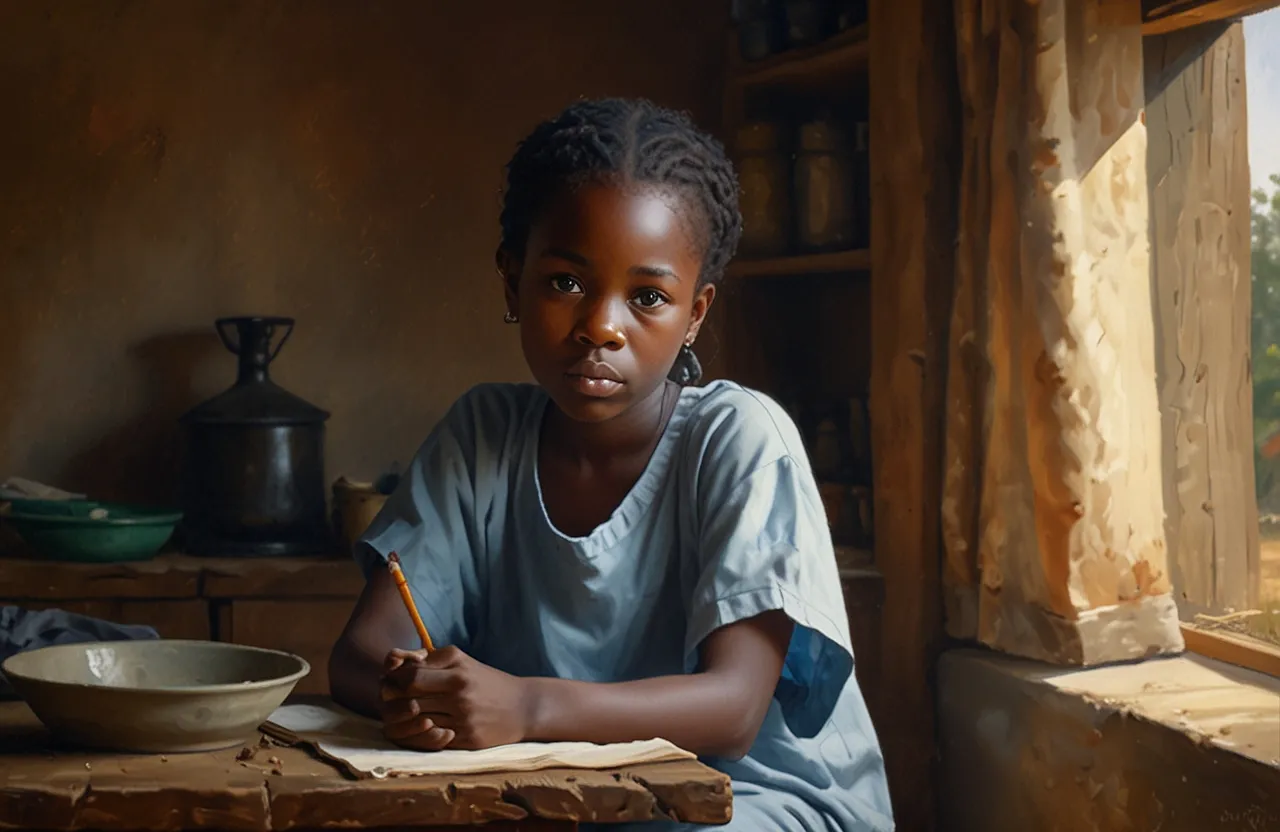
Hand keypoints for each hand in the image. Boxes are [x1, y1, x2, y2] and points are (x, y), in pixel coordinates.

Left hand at [379, 645, 530, 750]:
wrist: (523, 707)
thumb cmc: (486, 681)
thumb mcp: (462, 661)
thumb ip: (429, 658)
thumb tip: (394, 659)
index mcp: (457, 668)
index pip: (410, 676)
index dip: (394, 680)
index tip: (391, 681)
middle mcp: (460, 691)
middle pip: (409, 699)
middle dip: (394, 700)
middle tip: (391, 700)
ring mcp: (463, 717)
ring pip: (416, 722)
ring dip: (403, 719)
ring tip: (402, 714)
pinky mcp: (467, 739)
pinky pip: (430, 740)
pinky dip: (419, 735)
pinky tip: (419, 728)